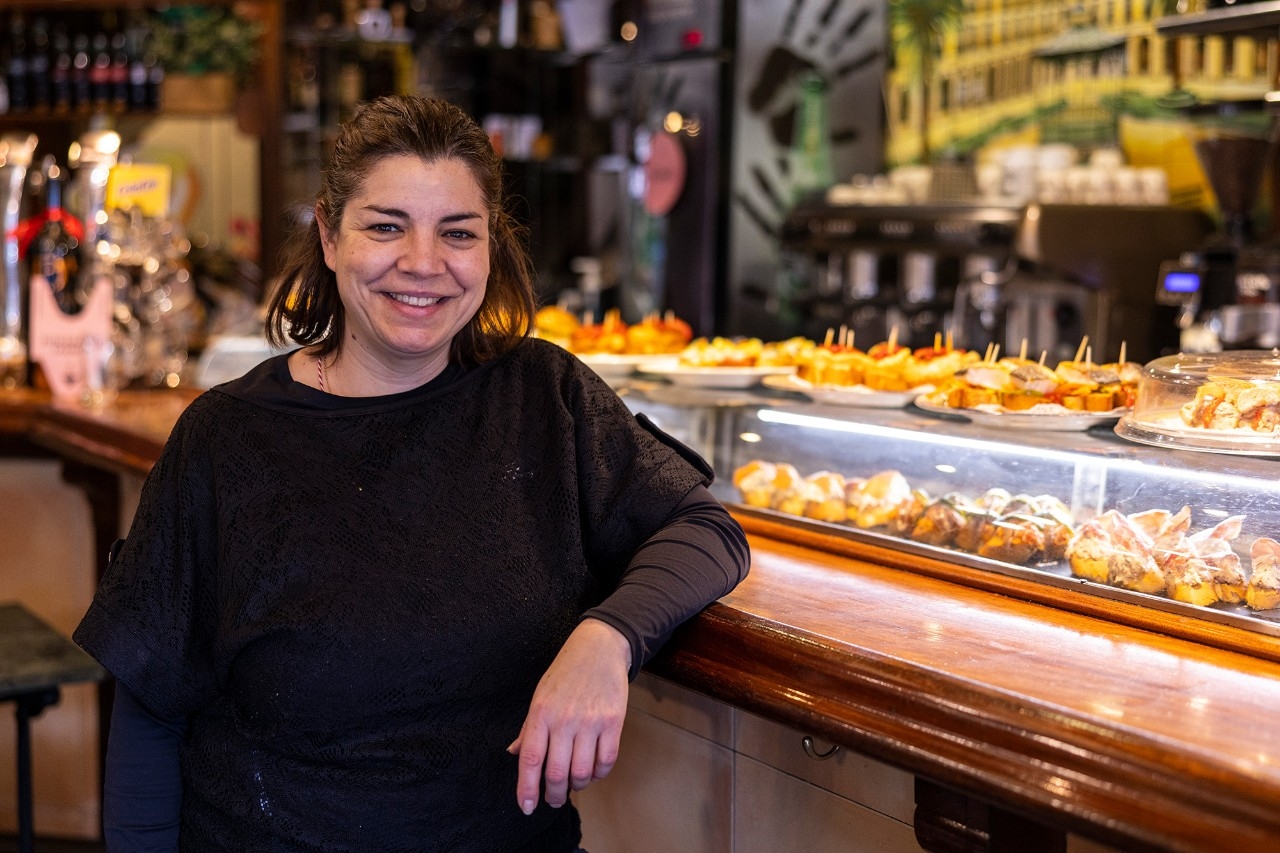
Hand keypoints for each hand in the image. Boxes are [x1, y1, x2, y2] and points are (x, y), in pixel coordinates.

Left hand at [508, 618, 631, 814]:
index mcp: (541, 713)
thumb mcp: (540, 696)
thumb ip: (528, 728)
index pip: (530, 759)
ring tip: (575, 782)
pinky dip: (599, 774)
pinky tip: (594, 771)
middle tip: (553, 800)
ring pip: (583, 772)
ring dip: (578, 785)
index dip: (526, 789)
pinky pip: (606, 761)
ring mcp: (591, 721)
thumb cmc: (565, 674)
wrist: (599, 648)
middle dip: (553, 795)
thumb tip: (514, 754)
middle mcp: (564, 719)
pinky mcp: (614, 721)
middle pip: (557, 773)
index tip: (526, 808)